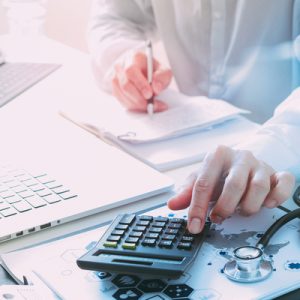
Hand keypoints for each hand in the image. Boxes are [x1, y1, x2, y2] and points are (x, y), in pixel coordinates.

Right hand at [112, 51, 171, 111]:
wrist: (145, 74)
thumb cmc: (155, 72)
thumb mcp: (164, 72)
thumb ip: (162, 78)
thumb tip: (156, 88)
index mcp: (134, 57)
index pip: (132, 71)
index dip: (140, 85)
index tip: (150, 94)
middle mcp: (122, 65)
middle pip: (125, 85)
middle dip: (139, 98)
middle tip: (151, 105)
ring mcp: (115, 77)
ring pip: (122, 95)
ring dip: (136, 104)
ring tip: (150, 106)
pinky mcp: (114, 88)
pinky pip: (121, 100)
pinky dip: (133, 106)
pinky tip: (142, 106)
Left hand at [168, 145, 294, 233]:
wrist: (242, 161)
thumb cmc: (219, 173)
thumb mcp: (200, 179)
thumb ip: (186, 193)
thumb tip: (172, 205)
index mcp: (217, 155)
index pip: (204, 183)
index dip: (197, 208)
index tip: (194, 226)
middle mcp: (240, 157)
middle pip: (233, 185)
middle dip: (224, 207)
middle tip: (218, 217)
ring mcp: (260, 164)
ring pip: (258, 188)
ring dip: (248, 206)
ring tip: (240, 210)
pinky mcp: (276, 173)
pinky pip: (284, 184)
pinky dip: (277, 197)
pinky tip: (266, 204)